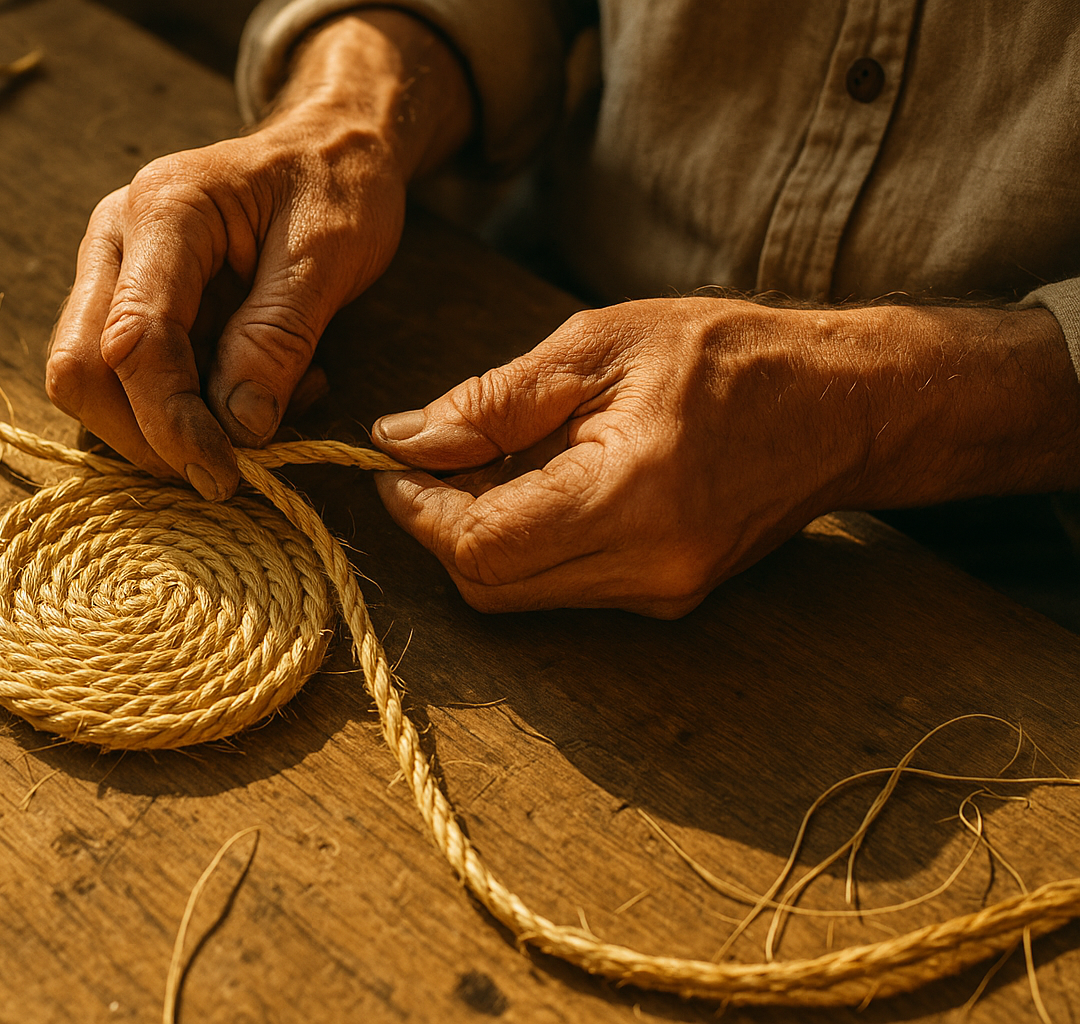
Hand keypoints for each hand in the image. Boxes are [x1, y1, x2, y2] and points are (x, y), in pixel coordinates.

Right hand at [46, 11, 470, 498]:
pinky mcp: (129, 306)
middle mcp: (116, 239)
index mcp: (163, 210)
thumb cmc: (336, 188)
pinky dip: (185, 413)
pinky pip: (130, 383)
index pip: (133, 339)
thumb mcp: (329, 254)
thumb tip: (238, 427)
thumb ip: (278, 336)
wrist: (331, 151)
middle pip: (81, 369)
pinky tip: (253, 396)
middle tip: (227, 471)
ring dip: (167, 430)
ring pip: (94, 386)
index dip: (170, 420)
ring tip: (262, 414)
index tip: (225, 472)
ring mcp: (113, 274)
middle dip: (147, 438)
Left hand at [372, 298, 1079, 616]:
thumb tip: (401, 440)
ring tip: (486, 464)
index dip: (418, 510)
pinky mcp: (666, 600)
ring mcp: (661, 595)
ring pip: (520, 595)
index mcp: (630, 497)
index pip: (481, 546)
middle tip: (427, 461)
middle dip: (439, 527)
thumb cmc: (726, 355)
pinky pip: (562, 588)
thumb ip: (490, 402)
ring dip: (479, 538)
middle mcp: (647, 568)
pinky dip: (525, 545)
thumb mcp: (596, 347)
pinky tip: (535, 486)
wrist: (842, 404)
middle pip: (490, 585)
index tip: (393, 463)